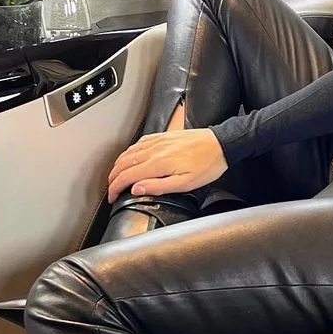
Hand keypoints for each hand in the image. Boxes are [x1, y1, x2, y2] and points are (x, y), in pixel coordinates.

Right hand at [106, 128, 227, 202]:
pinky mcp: (163, 136)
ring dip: (118, 165)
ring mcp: (158, 141)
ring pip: (128, 152)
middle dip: (112, 178)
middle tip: (111, 190)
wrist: (221, 144)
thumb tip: (136, 189)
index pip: (127, 176)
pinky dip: (128, 152)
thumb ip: (158, 187)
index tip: (112, 197)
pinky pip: (139, 143)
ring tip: (115, 176)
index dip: (115, 188)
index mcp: (158, 164)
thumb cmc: (208, 166)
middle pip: (123, 164)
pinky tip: (130, 157)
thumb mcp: (185, 184)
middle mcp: (154, 150)